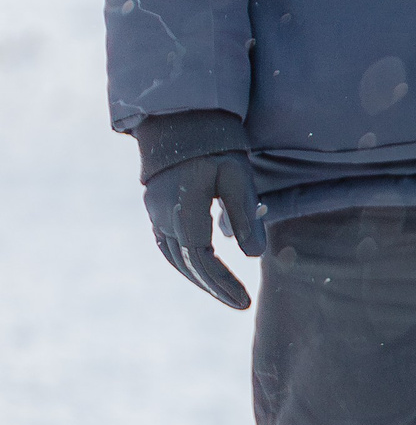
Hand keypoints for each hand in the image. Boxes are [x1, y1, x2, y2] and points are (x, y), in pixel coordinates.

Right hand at [146, 152, 264, 309]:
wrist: (182, 121)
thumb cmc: (216, 147)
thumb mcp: (238, 177)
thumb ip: (244, 215)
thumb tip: (252, 255)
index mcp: (183, 209)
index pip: (202, 258)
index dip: (223, 282)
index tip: (245, 300)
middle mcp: (162, 214)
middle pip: (186, 264)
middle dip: (213, 286)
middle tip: (240, 303)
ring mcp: (154, 211)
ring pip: (173, 256)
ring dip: (198, 277)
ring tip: (224, 293)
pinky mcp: (155, 208)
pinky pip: (167, 244)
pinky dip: (185, 262)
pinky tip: (204, 271)